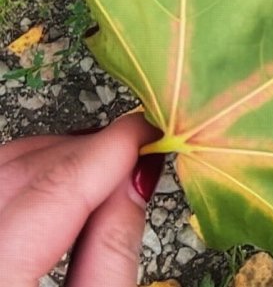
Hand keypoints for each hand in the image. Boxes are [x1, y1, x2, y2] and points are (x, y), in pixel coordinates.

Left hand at [0, 113, 163, 286]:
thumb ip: (112, 251)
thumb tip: (135, 180)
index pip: (56, 185)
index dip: (113, 147)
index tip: (150, 130)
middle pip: (21, 167)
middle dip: (87, 151)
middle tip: (138, 152)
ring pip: (2, 166)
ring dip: (59, 159)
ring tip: (105, 172)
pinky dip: (30, 176)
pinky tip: (64, 188)